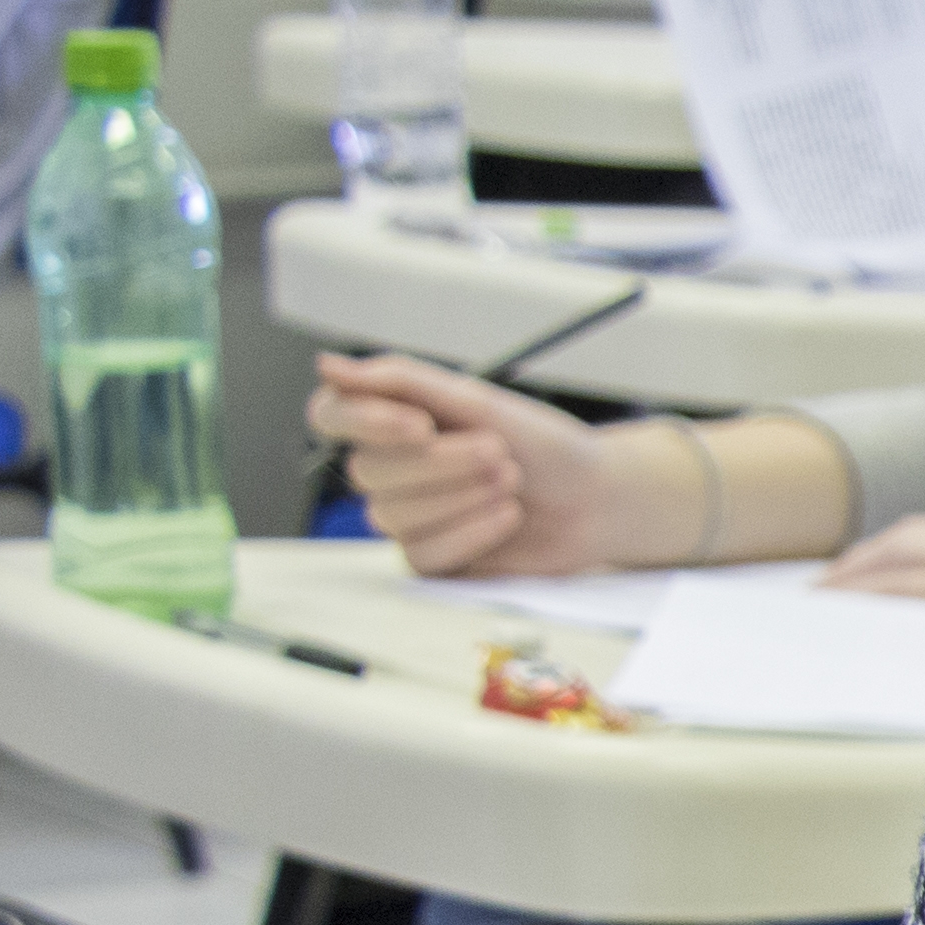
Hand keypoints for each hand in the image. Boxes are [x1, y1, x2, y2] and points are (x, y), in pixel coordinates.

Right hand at [303, 352, 643, 574]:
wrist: (597, 498)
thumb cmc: (542, 446)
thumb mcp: (479, 401)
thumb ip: (402, 381)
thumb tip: (327, 366)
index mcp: (395, 421)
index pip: (331, 416)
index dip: (363, 422)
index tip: (420, 425)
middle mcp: (392, 469)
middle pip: (367, 471)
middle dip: (442, 464)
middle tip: (500, 454)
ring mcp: (408, 517)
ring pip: (391, 516)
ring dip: (461, 497)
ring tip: (511, 482)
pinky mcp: (432, 559)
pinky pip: (421, 554)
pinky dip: (471, 533)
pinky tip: (508, 517)